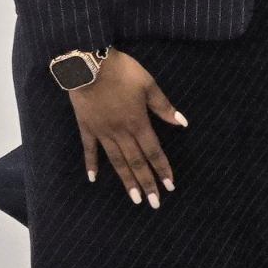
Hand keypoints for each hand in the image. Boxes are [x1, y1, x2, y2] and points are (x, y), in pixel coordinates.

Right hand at [69, 49, 185, 207]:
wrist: (87, 64)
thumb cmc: (122, 71)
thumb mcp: (149, 85)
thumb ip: (163, 106)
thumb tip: (181, 123)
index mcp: (138, 122)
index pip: (153, 151)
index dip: (162, 169)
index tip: (170, 186)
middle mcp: (120, 133)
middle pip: (136, 162)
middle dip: (147, 183)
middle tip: (154, 203)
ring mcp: (101, 132)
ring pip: (116, 161)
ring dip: (126, 180)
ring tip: (134, 199)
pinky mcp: (86, 128)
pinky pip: (89, 150)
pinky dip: (91, 164)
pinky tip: (93, 179)